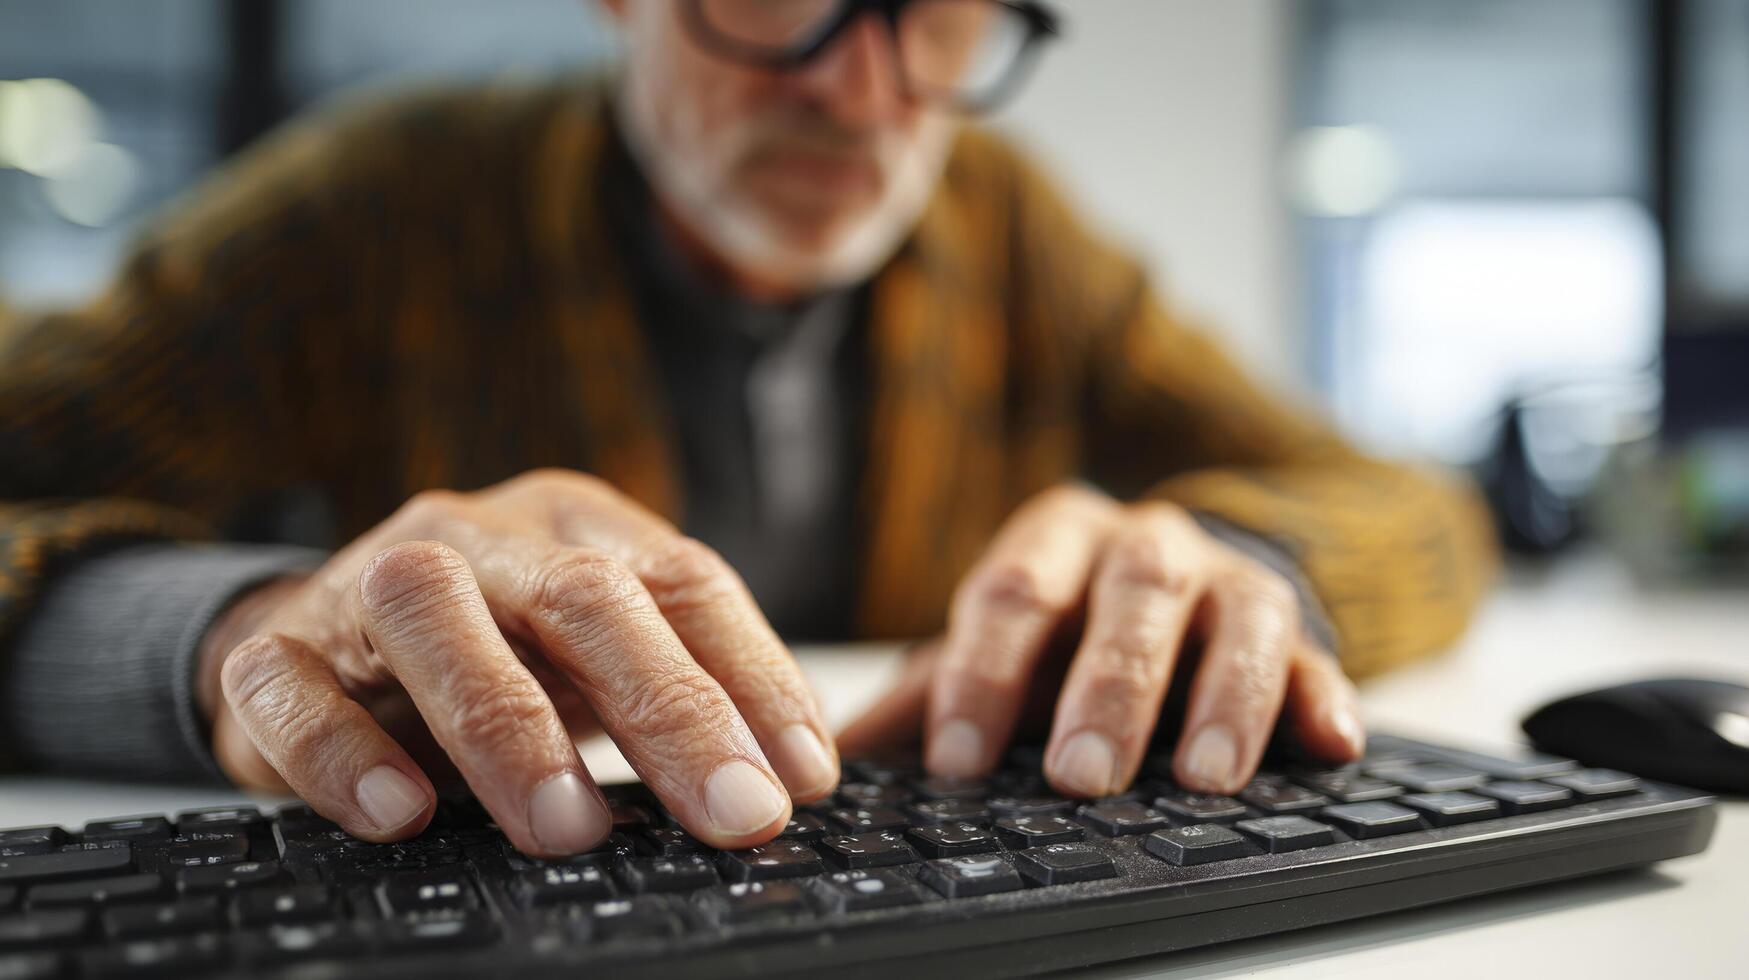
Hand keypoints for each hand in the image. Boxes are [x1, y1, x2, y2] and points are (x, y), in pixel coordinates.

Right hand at [194, 469, 837, 855]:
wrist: (318, 643)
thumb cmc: (494, 656)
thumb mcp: (593, 659)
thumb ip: (679, 695)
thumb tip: (788, 780)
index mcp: (578, 526)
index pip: (685, 583)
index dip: (753, 676)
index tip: (801, 775)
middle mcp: (481, 534)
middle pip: (583, 598)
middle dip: (667, 708)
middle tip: (730, 810)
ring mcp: (367, 579)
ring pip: (432, 614)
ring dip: (507, 724)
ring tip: (570, 826)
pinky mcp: (274, 650)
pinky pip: (291, 688)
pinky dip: (344, 754)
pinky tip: (401, 814)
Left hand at [839, 486, 1363, 796]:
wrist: (1180, 584)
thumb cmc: (1068, 628)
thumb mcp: (998, 647)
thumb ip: (928, 694)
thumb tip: (826, 756)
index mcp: (1055, 539)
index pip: (1012, 594)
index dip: (981, 675)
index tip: (957, 760)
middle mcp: (1146, 545)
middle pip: (1126, 599)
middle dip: (1105, 687)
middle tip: (1077, 773)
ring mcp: (1227, 582)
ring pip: (1232, 621)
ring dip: (1220, 698)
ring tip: (1202, 778)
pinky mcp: (1299, 628)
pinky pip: (1319, 655)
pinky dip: (1323, 696)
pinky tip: (1329, 742)